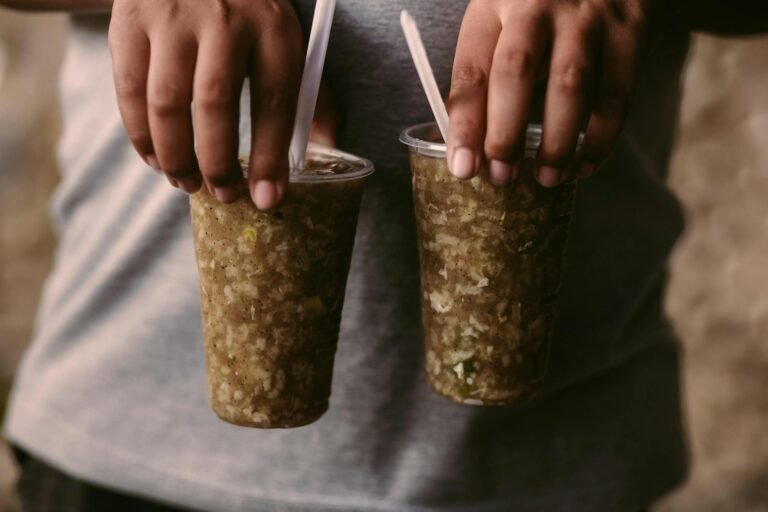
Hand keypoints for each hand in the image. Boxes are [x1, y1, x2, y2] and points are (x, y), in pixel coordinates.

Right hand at [108, 0, 302, 208]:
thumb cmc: (247, 13)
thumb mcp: (285, 41)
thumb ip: (307, 94)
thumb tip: (324, 148)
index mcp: (272, 27)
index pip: (274, 100)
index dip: (269, 157)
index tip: (266, 197)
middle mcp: (223, 17)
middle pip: (215, 104)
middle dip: (218, 163)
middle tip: (224, 194)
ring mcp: (172, 16)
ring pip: (167, 103)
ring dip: (176, 157)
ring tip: (188, 182)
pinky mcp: (130, 21)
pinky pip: (129, 90)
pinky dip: (141, 135)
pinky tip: (157, 158)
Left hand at [447, 0, 656, 186]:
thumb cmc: (543, 8)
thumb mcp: (502, 25)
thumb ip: (486, 78)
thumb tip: (470, 152)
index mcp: (493, 5)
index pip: (472, 70)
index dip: (465, 125)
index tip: (464, 167)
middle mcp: (537, 4)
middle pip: (516, 72)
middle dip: (506, 134)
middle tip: (503, 176)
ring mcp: (586, 15)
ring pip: (569, 85)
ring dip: (556, 143)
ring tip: (546, 177)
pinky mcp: (630, 29)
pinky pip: (615, 93)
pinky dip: (600, 137)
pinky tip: (583, 163)